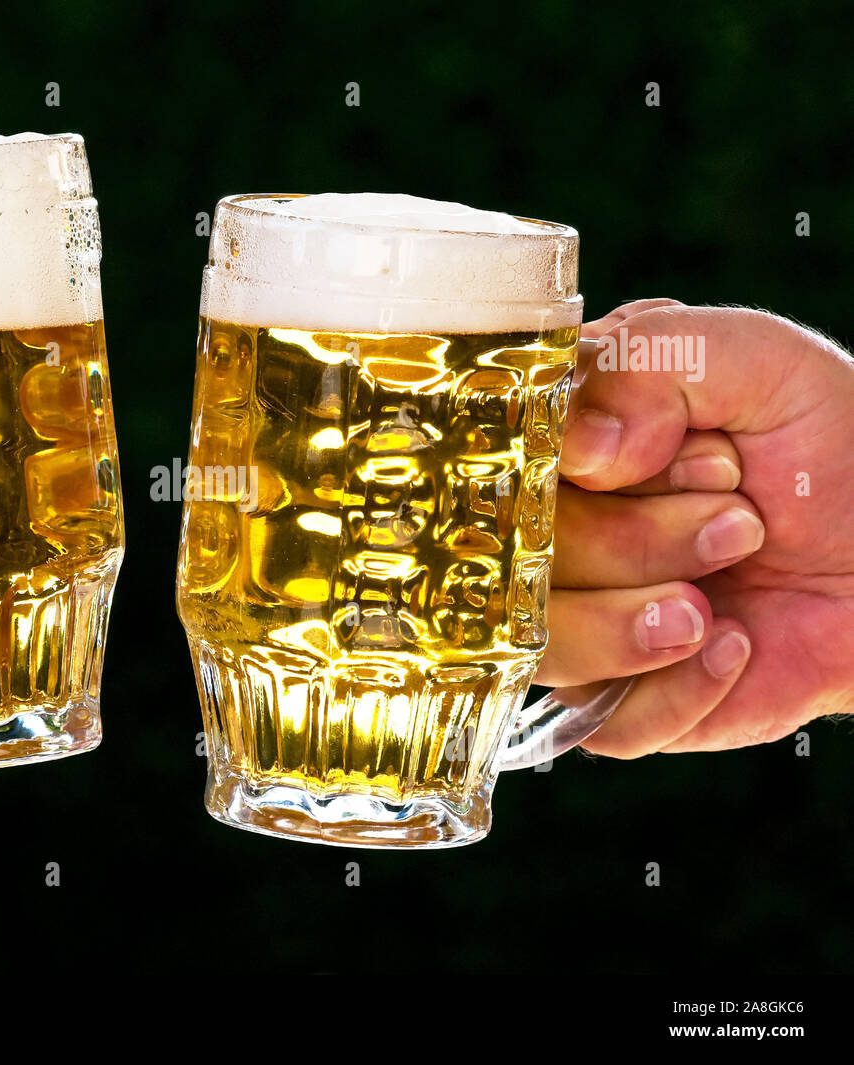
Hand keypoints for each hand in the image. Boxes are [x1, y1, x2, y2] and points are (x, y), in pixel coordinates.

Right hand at [539, 299, 853, 755]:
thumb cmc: (830, 445)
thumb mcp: (754, 359)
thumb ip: (653, 358)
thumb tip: (577, 450)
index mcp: (554, 444)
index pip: (487, 465)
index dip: (564, 468)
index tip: (660, 457)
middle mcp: (547, 535)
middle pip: (511, 559)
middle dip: (632, 541)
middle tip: (735, 519)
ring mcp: (575, 622)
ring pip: (540, 644)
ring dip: (641, 621)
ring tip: (720, 595)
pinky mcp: (621, 703)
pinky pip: (608, 722)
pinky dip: (682, 688)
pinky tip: (736, 644)